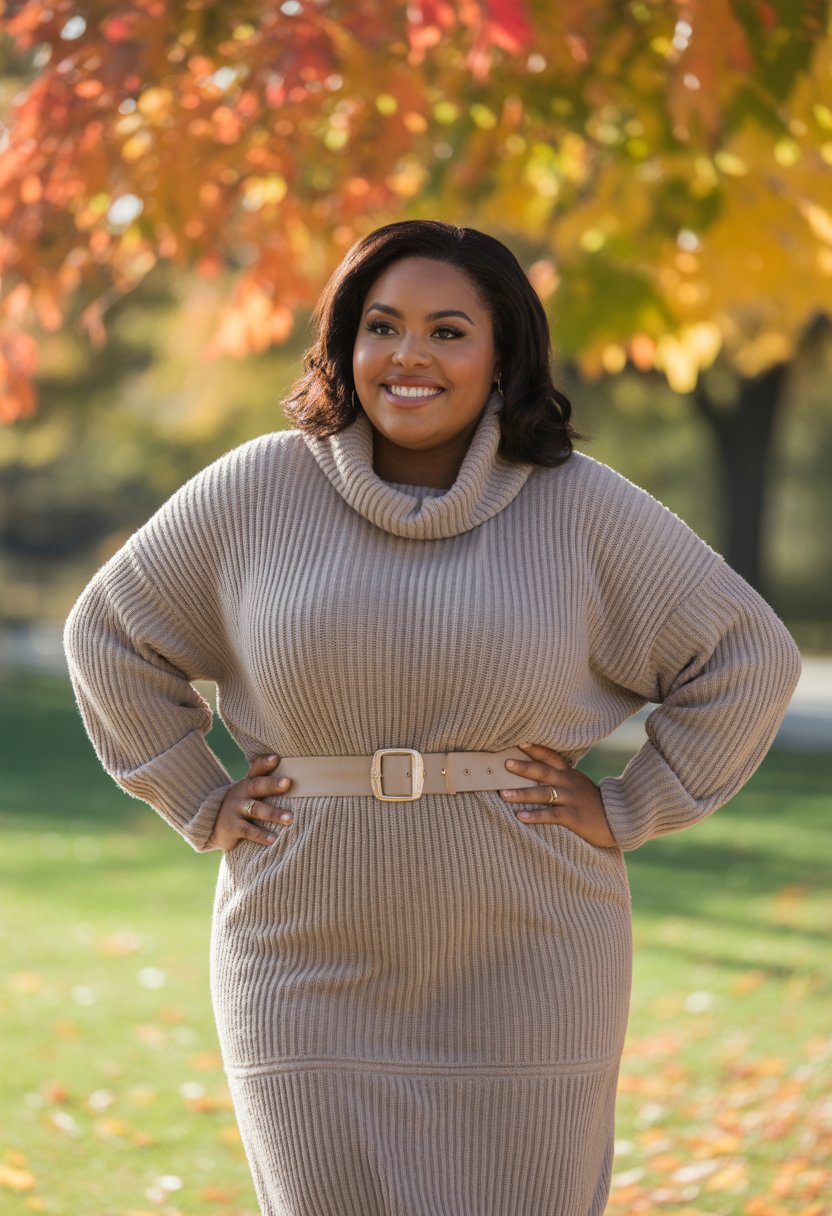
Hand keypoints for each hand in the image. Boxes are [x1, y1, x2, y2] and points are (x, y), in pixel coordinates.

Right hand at [207, 754, 294, 851]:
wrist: (212, 826)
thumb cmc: (242, 806)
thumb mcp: (249, 792)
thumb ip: (266, 783)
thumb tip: (294, 779)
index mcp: (247, 783)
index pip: (256, 769)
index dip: (264, 763)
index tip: (276, 758)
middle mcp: (240, 793)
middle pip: (257, 786)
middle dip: (272, 784)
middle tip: (288, 783)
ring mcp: (235, 810)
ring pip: (255, 809)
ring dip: (273, 814)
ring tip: (290, 819)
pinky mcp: (233, 827)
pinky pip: (248, 831)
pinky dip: (261, 835)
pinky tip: (274, 839)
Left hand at [500, 743, 616, 848]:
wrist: (618, 819)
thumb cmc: (593, 803)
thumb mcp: (578, 785)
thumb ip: (561, 778)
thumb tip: (536, 773)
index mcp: (569, 774)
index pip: (551, 757)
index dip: (536, 749)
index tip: (519, 741)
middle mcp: (569, 784)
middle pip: (544, 772)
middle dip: (524, 768)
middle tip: (506, 764)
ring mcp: (571, 800)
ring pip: (544, 794)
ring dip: (522, 794)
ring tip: (504, 794)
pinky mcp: (574, 817)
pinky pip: (552, 815)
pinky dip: (535, 816)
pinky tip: (520, 817)